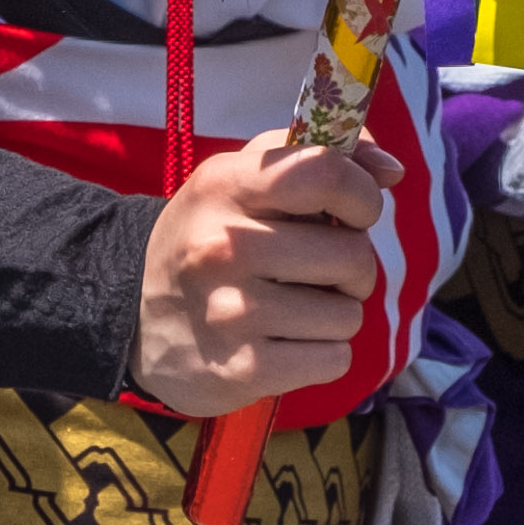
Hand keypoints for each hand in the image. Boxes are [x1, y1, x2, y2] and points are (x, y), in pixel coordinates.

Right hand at [130, 135, 387, 416]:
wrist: (132, 317)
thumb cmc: (208, 239)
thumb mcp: (241, 181)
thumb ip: (315, 155)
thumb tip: (391, 169)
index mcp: (226, 187)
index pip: (325, 173)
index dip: (361, 194)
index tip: (355, 212)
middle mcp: (225, 246)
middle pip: (351, 255)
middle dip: (351, 267)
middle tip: (318, 272)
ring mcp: (233, 311)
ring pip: (349, 314)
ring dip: (335, 314)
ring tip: (295, 308)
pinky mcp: (244, 369)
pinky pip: (335, 359)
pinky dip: (322, 354)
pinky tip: (287, 344)